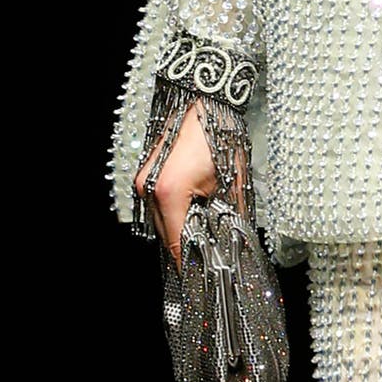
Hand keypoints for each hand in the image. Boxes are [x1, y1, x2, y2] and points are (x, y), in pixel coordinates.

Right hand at [133, 103, 249, 266]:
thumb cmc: (221, 136)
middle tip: (212, 264)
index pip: (177, 244)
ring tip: (207, 241)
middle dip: (188, 251)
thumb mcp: (233, 181)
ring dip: (181, 232)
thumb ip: (231, 217)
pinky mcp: (147, 177)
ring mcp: (145, 182)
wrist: (204, 100)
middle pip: (166, 237)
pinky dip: (176, 216)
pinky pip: (159, 208)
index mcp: (170, 193)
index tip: (206, 281)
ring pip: (161, 223)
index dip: (192, 265)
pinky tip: (196, 218)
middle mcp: (150, 190)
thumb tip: (236, 245)